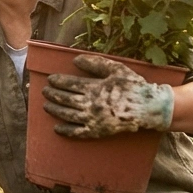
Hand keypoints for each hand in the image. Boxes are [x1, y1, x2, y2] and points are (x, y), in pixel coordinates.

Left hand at [42, 54, 173, 138]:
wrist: (148, 108)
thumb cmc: (133, 86)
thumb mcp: (116, 69)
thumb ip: (95, 63)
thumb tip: (75, 59)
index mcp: (94, 87)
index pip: (69, 84)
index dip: (58, 81)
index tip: (50, 79)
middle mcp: (90, 104)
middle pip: (65, 99)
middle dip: (52, 94)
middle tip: (44, 91)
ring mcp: (92, 119)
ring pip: (67, 115)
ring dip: (54, 110)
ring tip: (46, 106)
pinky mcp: (97, 132)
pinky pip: (77, 133)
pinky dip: (65, 131)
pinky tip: (57, 128)